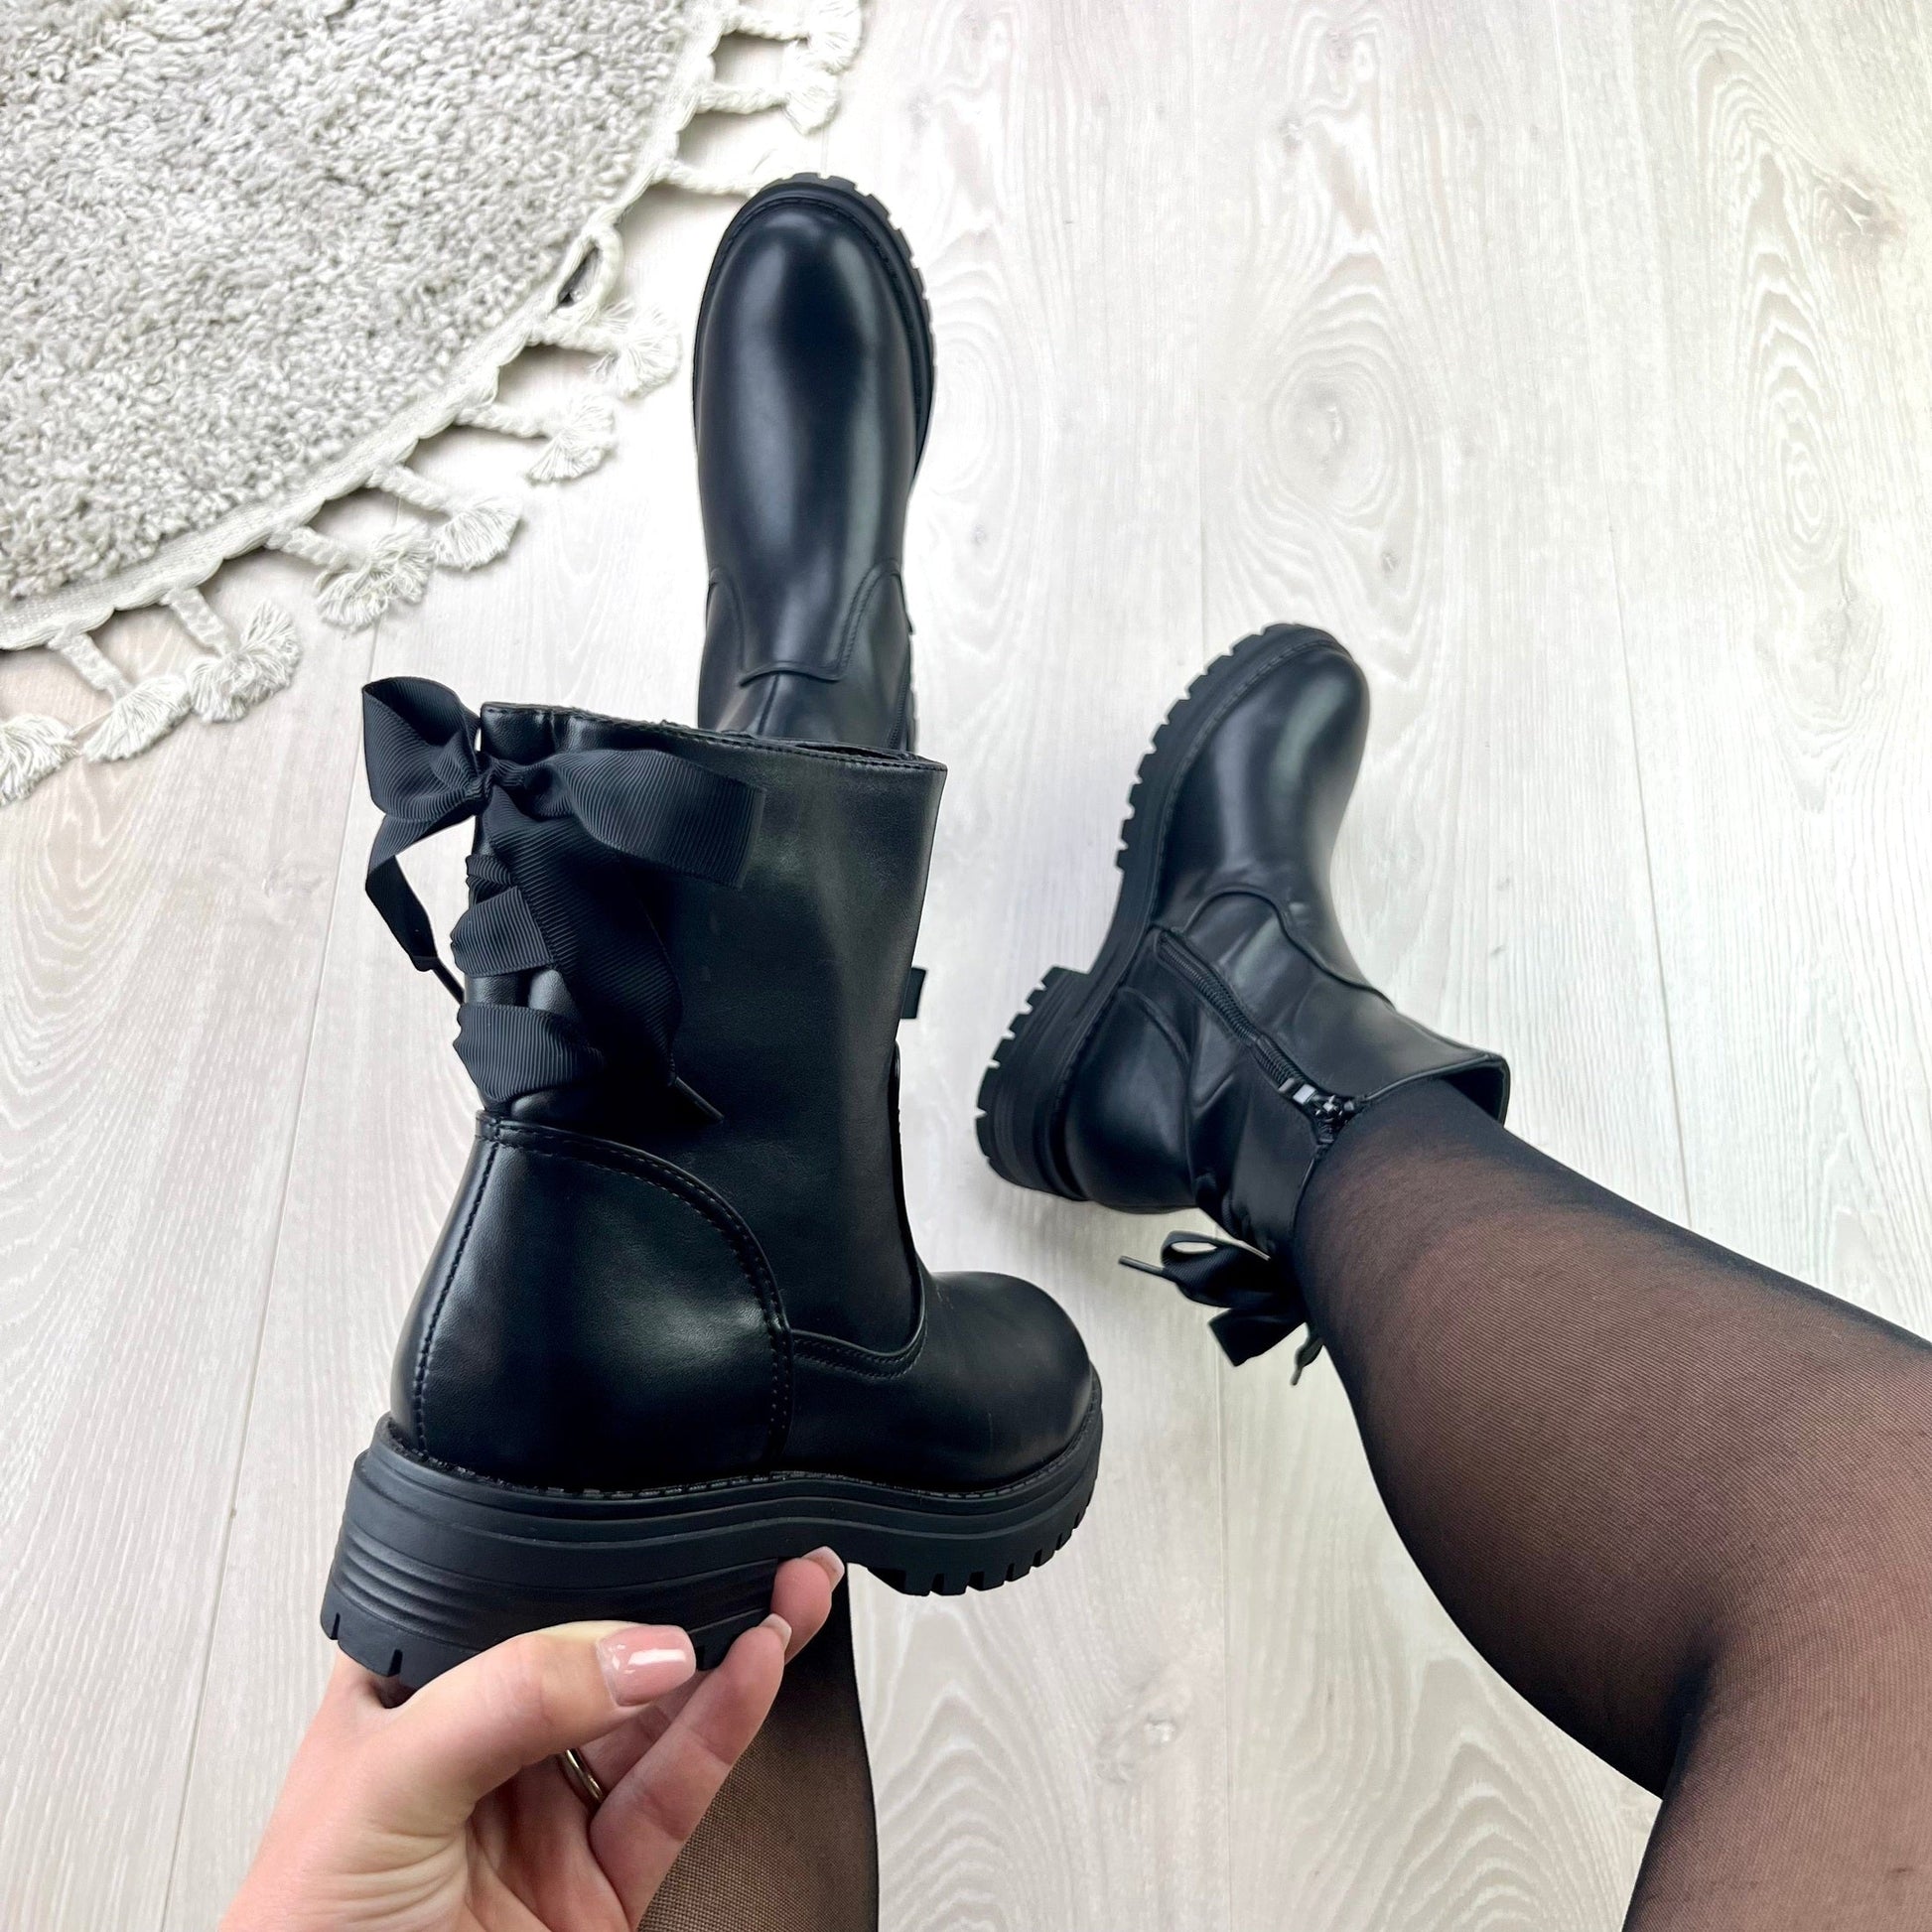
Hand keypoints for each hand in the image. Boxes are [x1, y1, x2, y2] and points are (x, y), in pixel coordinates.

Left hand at [222, 1551, 843, 1931]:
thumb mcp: (382, 1783)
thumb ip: (507, 1700)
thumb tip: (635, 1649)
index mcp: (411, 1697)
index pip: (508, 1598)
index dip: (583, 1557)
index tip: (655, 1524)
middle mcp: (487, 1750)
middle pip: (603, 1655)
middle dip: (683, 1600)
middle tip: (751, 1553)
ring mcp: (547, 1820)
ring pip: (656, 1718)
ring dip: (729, 1656)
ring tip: (782, 1600)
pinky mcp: (601, 1889)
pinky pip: (675, 1795)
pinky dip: (725, 1731)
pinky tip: (755, 1672)